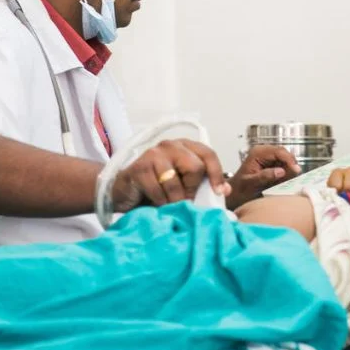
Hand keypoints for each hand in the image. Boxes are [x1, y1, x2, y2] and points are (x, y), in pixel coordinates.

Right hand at [111, 139, 230, 212]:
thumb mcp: (183, 186)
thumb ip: (203, 186)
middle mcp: (171, 145)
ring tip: (167, 204)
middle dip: (191, 189)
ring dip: (173, 200)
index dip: (217, 174)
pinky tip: (153, 202)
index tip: (219, 192)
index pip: (208, 154)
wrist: (124, 193)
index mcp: (186, 147)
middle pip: (195, 167)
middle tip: (183, 199)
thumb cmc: (156, 190)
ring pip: (175, 181)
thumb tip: (226, 191)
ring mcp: (154, 154)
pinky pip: (157, 190)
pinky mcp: (140, 167)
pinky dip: (159, 202)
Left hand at [226, 145, 301, 209]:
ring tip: (286, 181)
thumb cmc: (239, 189)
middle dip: (290, 165)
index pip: (279, 151)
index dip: (289, 160)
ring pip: (286, 159)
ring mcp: (267, 157)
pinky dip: (286, 173)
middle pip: (285, 154)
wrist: (235, 194)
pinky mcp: (271, 164)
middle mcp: (263, 152)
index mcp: (257, 153)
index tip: (296, 171)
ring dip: (288, 170)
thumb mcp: (251, 184)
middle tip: (293, 178)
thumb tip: (281, 171)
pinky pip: (284, 165)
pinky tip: (282, 181)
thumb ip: (265, 176)